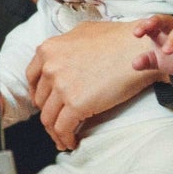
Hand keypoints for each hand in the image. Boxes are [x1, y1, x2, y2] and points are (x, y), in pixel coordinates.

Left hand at [25, 20, 165, 150]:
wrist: (140, 48)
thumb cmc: (119, 38)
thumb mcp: (84, 31)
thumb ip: (67, 44)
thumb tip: (64, 55)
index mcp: (48, 49)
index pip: (32, 77)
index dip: (38, 93)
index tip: (44, 103)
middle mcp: (50, 67)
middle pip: (41, 99)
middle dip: (49, 112)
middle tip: (58, 121)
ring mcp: (61, 86)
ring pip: (48, 117)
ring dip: (54, 131)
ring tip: (63, 139)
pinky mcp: (76, 104)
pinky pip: (62, 128)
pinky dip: (65, 139)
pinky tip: (72, 142)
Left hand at [132, 14, 172, 78]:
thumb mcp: (158, 60)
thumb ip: (146, 61)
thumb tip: (134, 64)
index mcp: (163, 31)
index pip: (153, 23)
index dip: (144, 25)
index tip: (136, 33)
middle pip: (167, 20)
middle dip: (157, 22)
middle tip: (149, 31)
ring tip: (166, 51)